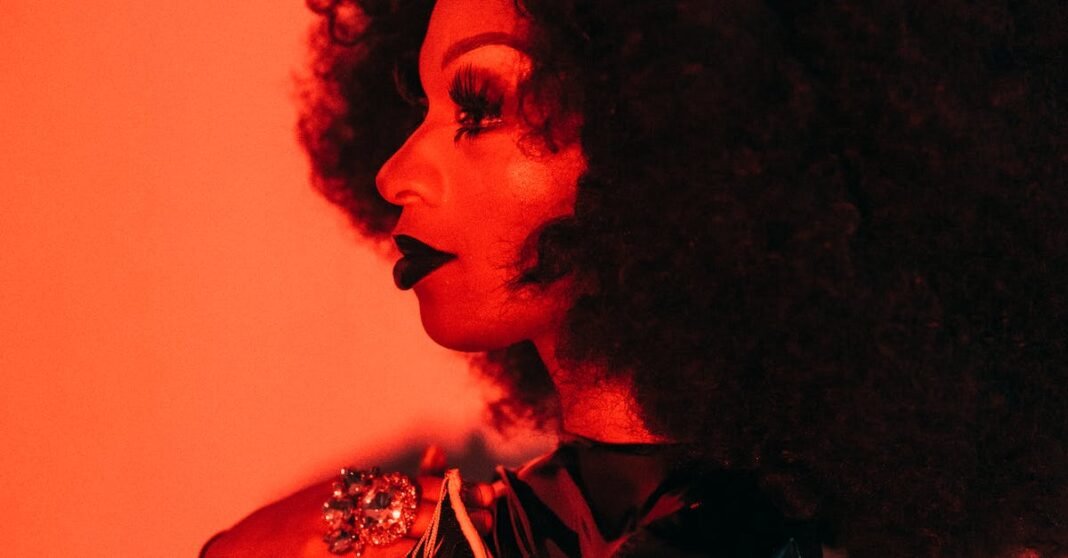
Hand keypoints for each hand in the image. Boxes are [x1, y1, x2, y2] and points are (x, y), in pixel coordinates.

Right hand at [200, 446, 495, 557]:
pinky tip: (428, 556)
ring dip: (437, 543)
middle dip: (452, 515)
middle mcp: (338, 513)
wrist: (235, 555)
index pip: (408, 487)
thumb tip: (439, 456)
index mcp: (345, 488)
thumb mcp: (334, 494)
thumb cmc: (288, 526)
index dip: (450, 491)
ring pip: (396, 545)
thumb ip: (387, 483)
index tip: (483, 493)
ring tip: (473, 541)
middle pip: (408, 513)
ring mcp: (329, 545)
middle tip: (488, 516)